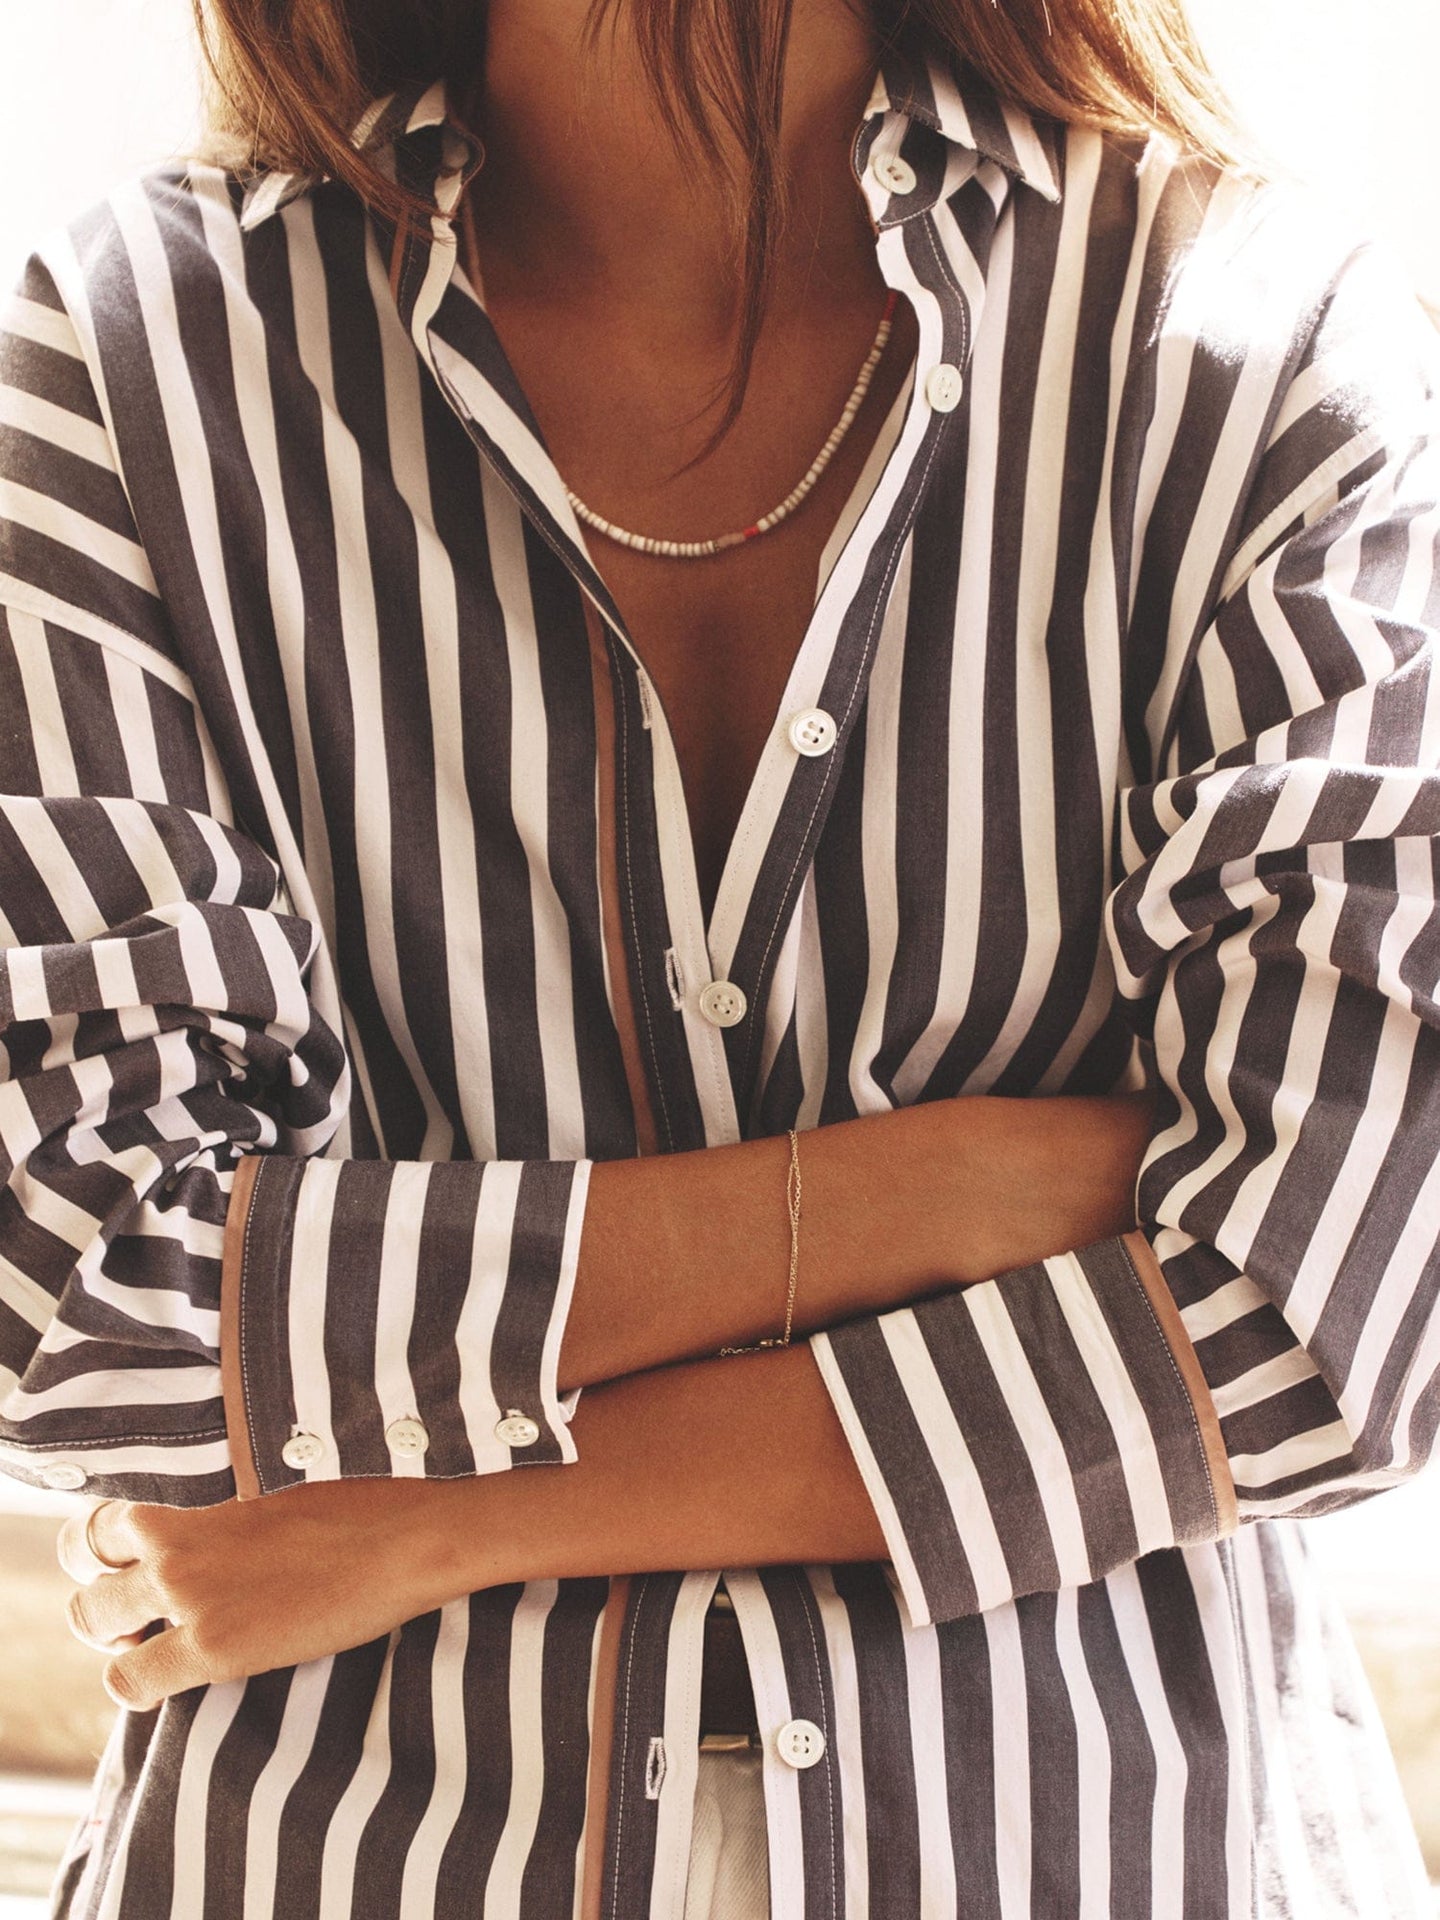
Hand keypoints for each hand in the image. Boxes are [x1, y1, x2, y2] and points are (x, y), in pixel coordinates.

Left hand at [56, 1479, 483, 1709]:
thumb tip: (225, 1536)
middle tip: (139, 1619)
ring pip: (91, 1619)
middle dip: (102, 1599)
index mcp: (196, 1505)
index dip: (109, 1553)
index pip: (106, 1523)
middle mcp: (179, 1545)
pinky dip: (135, 1683)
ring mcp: (190, 1595)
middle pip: (86, 1570)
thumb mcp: (279, 1497)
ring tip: (151, 1647)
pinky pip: (128, 1680)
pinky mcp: (213, 1646)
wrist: (405, 1541)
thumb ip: (231, 1520)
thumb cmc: (361, 1512)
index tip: (132, 1571)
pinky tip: (171, 1681)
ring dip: (112, 1637)